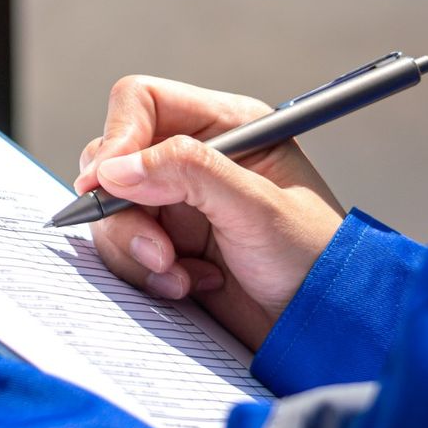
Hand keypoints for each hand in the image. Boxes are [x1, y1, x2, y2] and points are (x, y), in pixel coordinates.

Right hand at [75, 76, 345, 350]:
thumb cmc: (313, 258)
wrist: (319, 325)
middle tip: (157, 249)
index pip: (142, 103)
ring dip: (136, 249)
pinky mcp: (166, 245)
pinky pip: (122, 250)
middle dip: (124, 210)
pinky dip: (146, 273)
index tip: (107, 182)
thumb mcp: (256, 207)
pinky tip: (190, 285)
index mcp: (225, 126)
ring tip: (180, 273)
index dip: (118, 138)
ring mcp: (175, 204)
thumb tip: (116, 168)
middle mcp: (193, 160)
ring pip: (111, 210)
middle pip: (113, 161)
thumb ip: (189, 173)